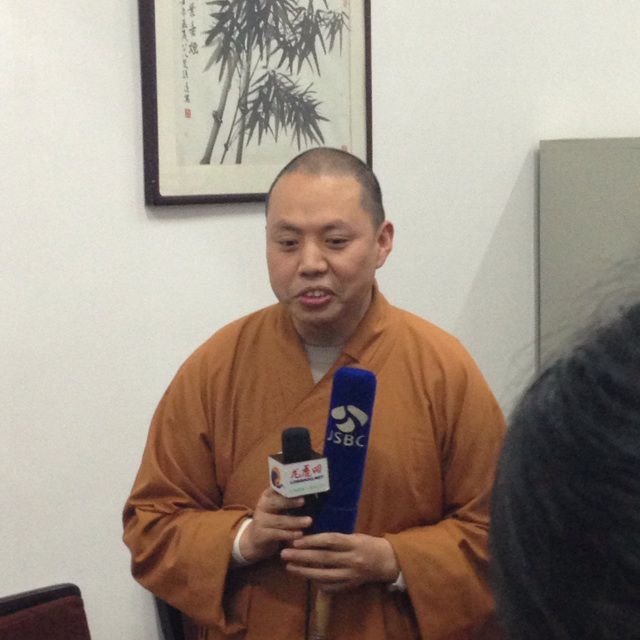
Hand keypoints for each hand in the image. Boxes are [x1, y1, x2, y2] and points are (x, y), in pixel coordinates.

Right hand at [239, 488, 311, 563]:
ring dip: (295, 521)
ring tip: (309, 521)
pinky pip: (276, 534)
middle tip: (304, 501)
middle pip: (275, 502)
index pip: (276, 487)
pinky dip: (289, 534)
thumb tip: (314, 493)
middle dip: (290, 501)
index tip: (300, 484)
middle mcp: (262, 505)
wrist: (255, 539)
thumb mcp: (279, 507)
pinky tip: (300, 534)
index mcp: (268, 495)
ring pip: (278, 520)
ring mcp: (260, 520)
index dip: (287, 485)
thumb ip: (290, 499)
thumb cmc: (274, 519)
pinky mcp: (261, 535)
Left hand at [280, 532, 399, 592]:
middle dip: (302, 556)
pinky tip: (305, 577)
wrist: (386, 562)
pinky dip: (316, 582)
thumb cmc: (368, 544)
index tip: (296, 540)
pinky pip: (330, 586)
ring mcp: (350, 575)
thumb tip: (312, 538)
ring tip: (289, 567)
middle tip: (284, 553)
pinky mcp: (349, 586)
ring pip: (324, 575)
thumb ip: (336, 539)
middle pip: (323, 558)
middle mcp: (352, 560)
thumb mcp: (354, 536)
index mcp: (353, 543)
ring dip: (304, 571)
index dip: (312, 540)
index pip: (329, 541)